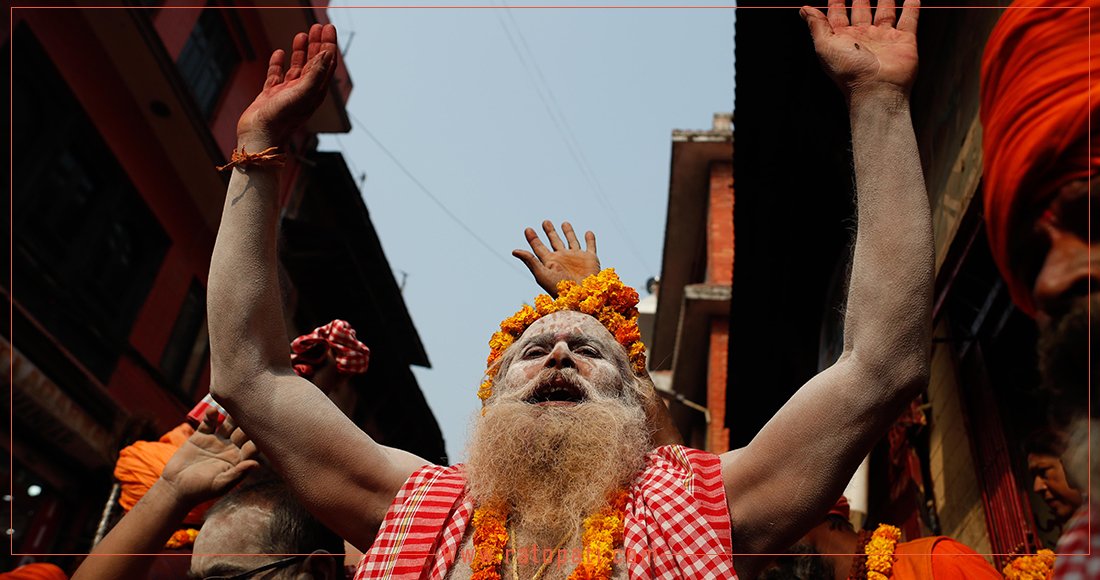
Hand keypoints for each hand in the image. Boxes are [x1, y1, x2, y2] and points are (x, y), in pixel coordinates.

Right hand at [159, 409, 258, 505]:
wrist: (175, 488)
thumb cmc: (200, 491)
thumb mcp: (220, 484)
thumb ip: (237, 473)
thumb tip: (256, 464)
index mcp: (239, 460)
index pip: (253, 446)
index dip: (259, 437)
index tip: (265, 427)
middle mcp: (231, 448)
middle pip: (243, 431)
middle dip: (249, 421)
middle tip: (254, 407)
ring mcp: (216, 440)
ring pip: (228, 423)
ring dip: (232, 414)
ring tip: (236, 403)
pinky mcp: (201, 436)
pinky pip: (209, 422)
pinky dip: (211, 415)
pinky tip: (213, 410)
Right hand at [236, 24, 337, 148]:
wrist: (259, 136)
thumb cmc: (282, 118)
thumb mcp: (303, 93)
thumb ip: (316, 73)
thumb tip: (328, 54)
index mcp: (314, 92)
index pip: (326, 64)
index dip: (329, 45)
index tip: (329, 27)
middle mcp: (302, 92)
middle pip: (313, 63)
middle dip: (317, 44)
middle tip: (318, 26)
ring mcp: (286, 93)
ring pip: (296, 67)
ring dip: (300, 51)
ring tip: (301, 34)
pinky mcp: (270, 95)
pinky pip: (275, 75)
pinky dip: (278, 63)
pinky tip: (279, 53)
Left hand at [512, 221, 599, 296]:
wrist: (581, 298)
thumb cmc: (560, 289)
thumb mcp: (542, 274)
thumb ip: (530, 261)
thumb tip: (514, 251)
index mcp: (550, 262)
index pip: (539, 248)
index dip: (533, 238)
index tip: (527, 229)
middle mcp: (562, 259)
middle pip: (554, 242)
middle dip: (550, 232)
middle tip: (545, 222)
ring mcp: (576, 258)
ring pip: (572, 241)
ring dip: (568, 232)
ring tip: (564, 223)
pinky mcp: (590, 259)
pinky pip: (590, 246)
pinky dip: (590, 239)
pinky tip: (588, 233)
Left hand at [800, 0, 918, 99]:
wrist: (877, 89)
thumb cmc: (849, 71)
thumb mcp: (825, 46)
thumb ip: (816, 25)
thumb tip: (804, 10)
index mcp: (842, 39)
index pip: (838, 15)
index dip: (836, 2)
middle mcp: (863, 38)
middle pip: (862, 11)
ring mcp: (884, 38)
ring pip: (885, 12)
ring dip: (885, 0)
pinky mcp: (904, 41)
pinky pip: (909, 20)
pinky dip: (911, 7)